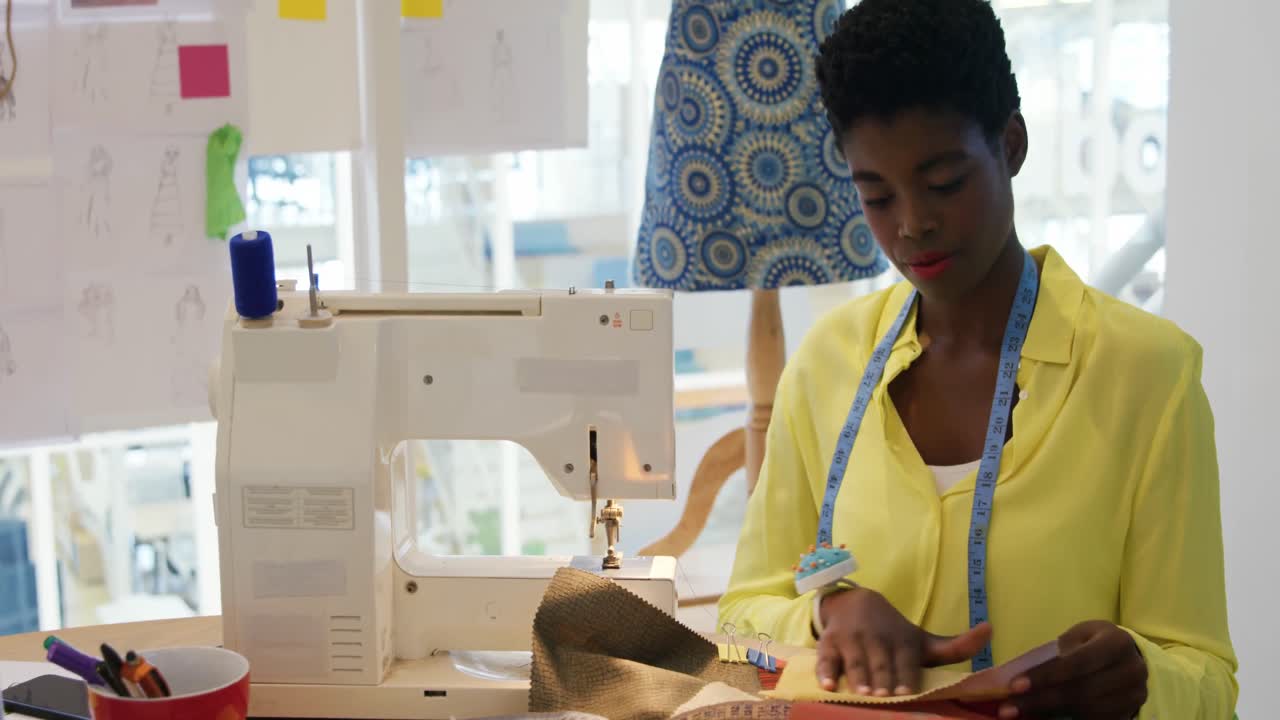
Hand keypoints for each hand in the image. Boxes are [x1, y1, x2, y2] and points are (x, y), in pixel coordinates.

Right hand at [816, 586, 992, 696]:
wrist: (854, 602)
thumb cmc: (894, 633)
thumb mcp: (922, 640)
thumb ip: (956, 645)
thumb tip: (991, 629)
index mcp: (902, 640)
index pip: (905, 660)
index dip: (905, 676)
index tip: (906, 692)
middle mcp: (877, 637)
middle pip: (881, 663)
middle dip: (883, 679)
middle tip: (885, 697)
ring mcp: (851, 639)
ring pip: (855, 661)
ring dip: (859, 677)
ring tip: (864, 693)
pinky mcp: (828, 642)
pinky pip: (825, 658)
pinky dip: (826, 671)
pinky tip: (828, 685)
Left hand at [999, 620, 1147, 718]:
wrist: (1127, 658)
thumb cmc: (1093, 643)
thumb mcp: (1078, 636)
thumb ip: (1057, 653)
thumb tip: (1018, 674)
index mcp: (1117, 642)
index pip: (1078, 662)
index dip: (1046, 676)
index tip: (1016, 685)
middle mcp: (1132, 670)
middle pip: (1082, 690)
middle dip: (1042, 700)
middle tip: (1010, 707)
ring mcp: (1134, 695)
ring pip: (1088, 710)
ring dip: (1050, 714)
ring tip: (1020, 714)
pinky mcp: (1129, 712)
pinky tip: (1042, 718)